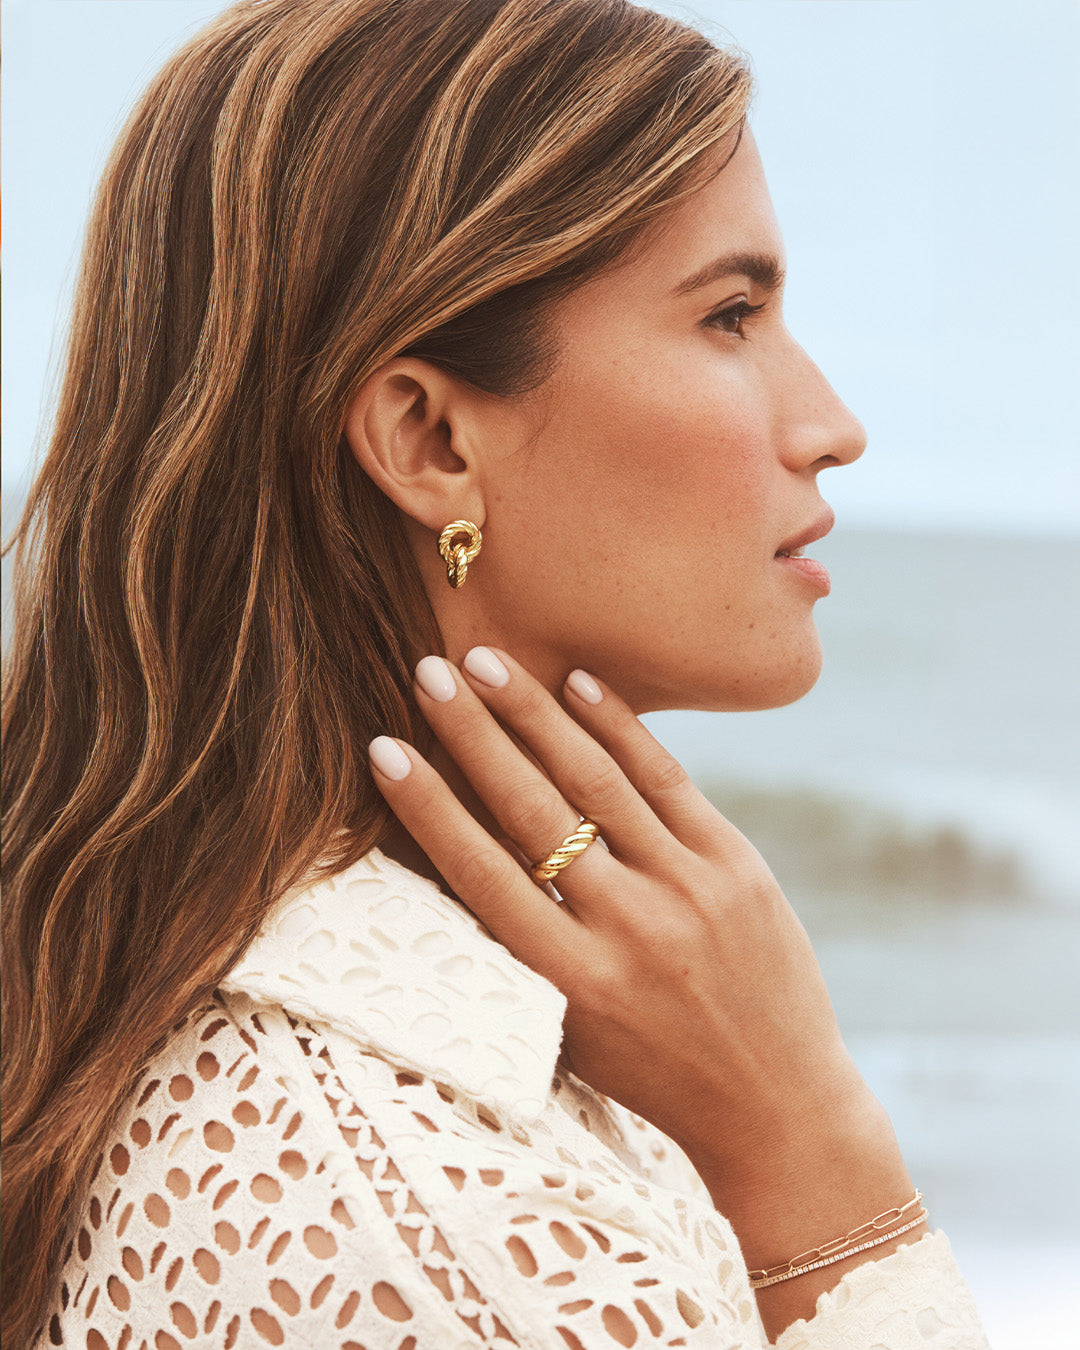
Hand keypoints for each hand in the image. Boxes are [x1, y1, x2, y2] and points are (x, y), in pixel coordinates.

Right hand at [368, 647, 914, 1330]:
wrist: (777, 1103)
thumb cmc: (650, 1071)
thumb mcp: (569, 1032)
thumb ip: (518, 954)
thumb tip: (455, 854)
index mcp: (569, 982)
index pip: (478, 872)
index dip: (425, 805)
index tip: (382, 748)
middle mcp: (626, 929)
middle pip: (531, 808)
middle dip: (472, 733)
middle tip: (428, 671)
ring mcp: (686, 890)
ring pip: (595, 780)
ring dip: (534, 712)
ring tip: (488, 661)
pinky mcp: (735, 864)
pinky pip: (666, 779)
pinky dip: (618, 727)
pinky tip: (578, 684)